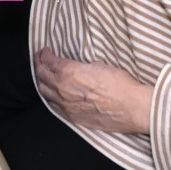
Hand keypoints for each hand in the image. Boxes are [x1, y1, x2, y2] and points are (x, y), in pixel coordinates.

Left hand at [34, 48, 152, 133]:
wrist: (131, 107)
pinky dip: (50, 97)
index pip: (48, 61)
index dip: (44, 54)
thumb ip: (80, 65)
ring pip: (45, 92)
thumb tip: (76, 66)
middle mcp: (63, 89)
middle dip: (39, 65)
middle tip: (40, 60)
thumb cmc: (119, 83)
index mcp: (68, 72)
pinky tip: (52, 94)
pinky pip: (55, 107)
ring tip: (42, 75)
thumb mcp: (98, 64)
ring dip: (42, 81)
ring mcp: (66, 106)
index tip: (45, 51)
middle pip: (42, 75)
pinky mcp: (73, 118)